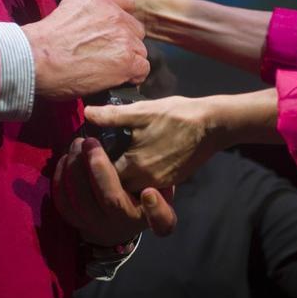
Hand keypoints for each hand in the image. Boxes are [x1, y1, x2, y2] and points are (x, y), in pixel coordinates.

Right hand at [22, 0, 148, 99]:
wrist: (36, 59)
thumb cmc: (45, 40)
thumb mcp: (67, 8)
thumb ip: (89, 10)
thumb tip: (95, 20)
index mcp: (101, 0)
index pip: (127, 4)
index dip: (122, 21)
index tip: (114, 33)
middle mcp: (116, 16)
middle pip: (136, 31)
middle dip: (124, 43)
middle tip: (106, 55)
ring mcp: (124, 39)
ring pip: (139, 51)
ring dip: (128, 60)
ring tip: (107, 70)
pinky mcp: (126, 62)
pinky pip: (142, 69)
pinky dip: (132, 76)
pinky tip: (117, 79)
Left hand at [51, 137, 176, 246]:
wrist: (118, 224)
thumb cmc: (141, 197)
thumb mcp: (161, 189)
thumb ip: (162, 179)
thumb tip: (158, 156)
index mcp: (146, 214)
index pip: (160, 220)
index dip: (155, 209)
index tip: (149, 192)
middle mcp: (121, 224)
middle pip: (109, 199)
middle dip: (97, 168)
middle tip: (90, 141)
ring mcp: (95, 225)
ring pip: (81, 200)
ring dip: (75, 168)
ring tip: (77, 144)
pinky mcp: (75, 221)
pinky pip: (63, 202)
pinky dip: (61, 179)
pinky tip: (66, 159)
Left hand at [84, 95, 220, 191]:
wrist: (210, 125)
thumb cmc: (175, 115)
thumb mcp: (142, 111)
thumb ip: (113, 116)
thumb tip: (87, 113)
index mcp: (133, 164)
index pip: (102, 174)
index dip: (92, 164)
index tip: (86, 151)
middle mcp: (144, 180)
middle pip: (115, 184)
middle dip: (104, 173)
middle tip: (95, 156)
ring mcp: (159, 183)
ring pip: (130, 186)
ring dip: (120, 176)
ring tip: (112, 158)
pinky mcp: (171, 180)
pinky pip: (145, 185)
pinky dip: (136, 176)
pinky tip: (134, 160)